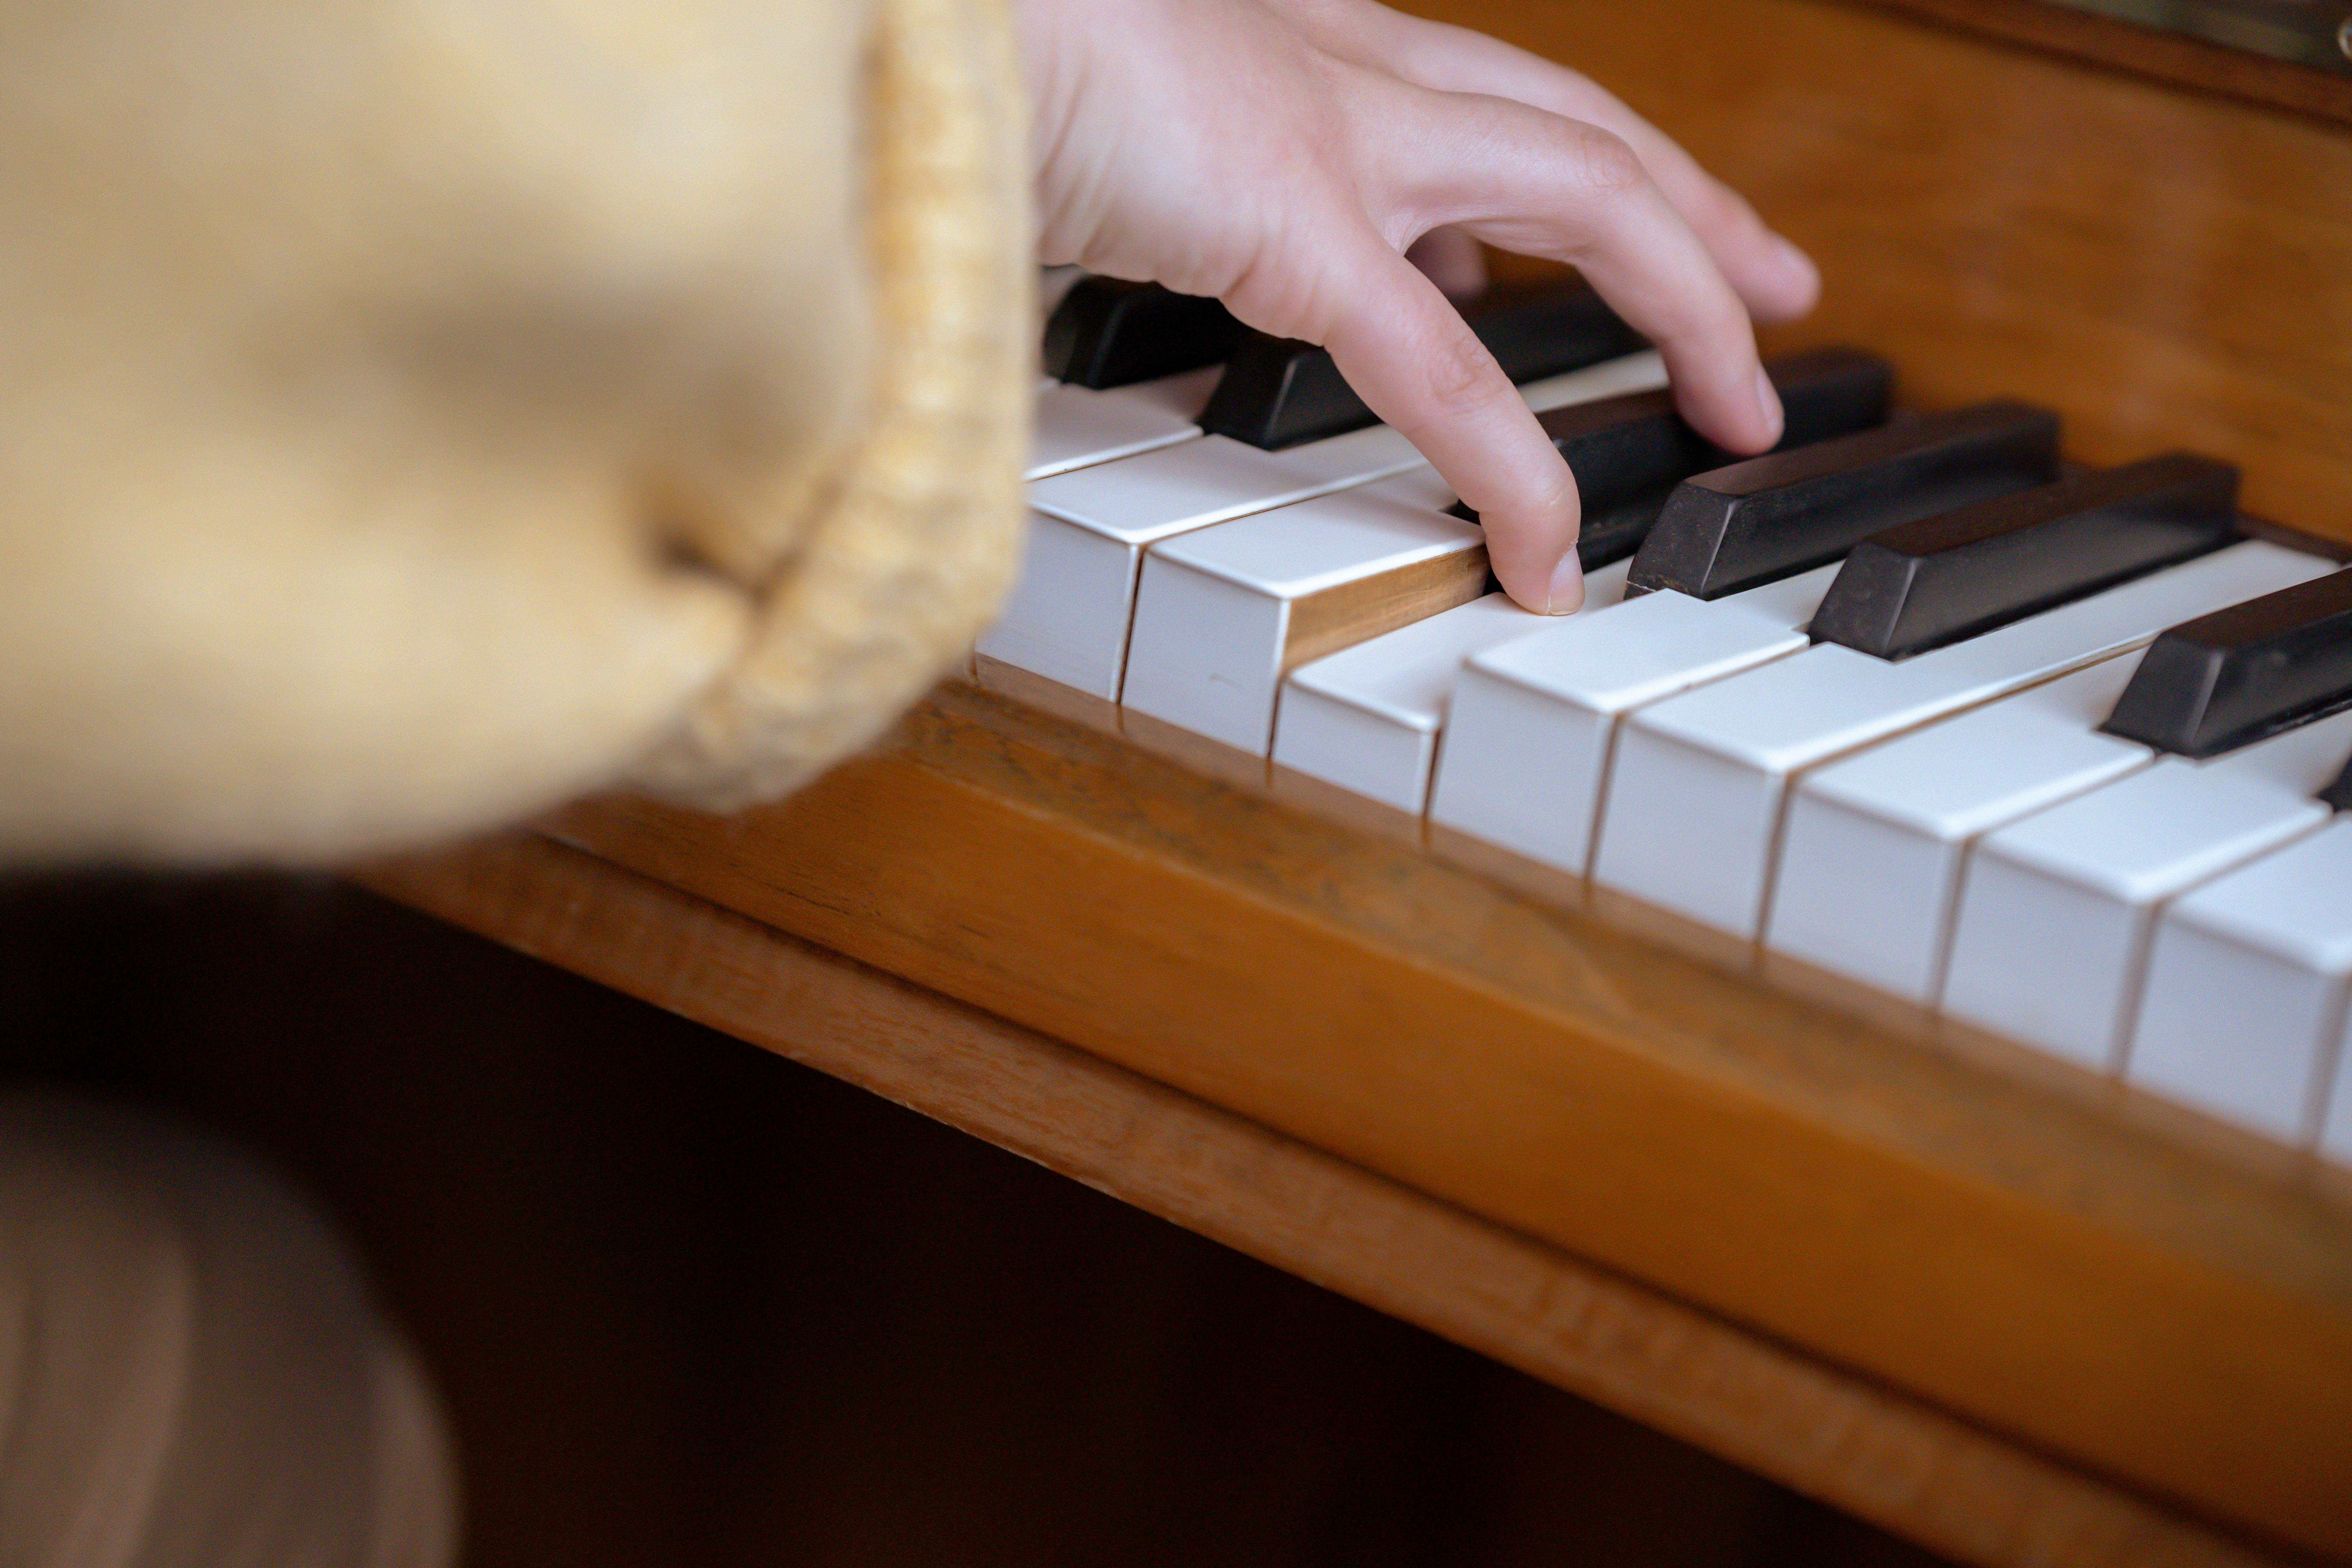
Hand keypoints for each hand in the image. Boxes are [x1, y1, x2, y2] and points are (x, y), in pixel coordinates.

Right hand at [1017, 0, 1818, 611]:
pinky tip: (1550, 556)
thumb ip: (1158, 182)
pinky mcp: (1294, 226)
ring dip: (1681, 301)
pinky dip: (1514, 468)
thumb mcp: (1094, 126)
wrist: (906, 20)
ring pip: (1582, 197)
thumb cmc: (970, 61)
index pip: (1491, 96)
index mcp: (1294, 44)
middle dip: (1695, 212)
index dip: (1593, 155)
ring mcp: (1333, 134)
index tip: (1655, 209)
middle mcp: (1341, 64)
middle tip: (1779, 290)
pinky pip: (1444, 372)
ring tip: (1742, 400)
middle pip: (1581, 128)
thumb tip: (1148, 235)